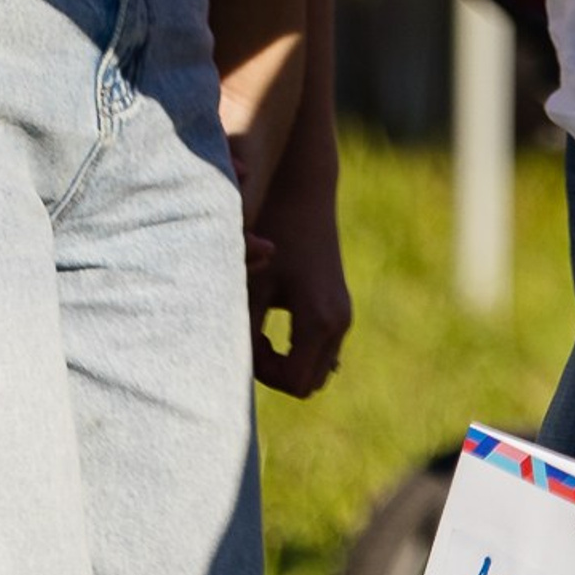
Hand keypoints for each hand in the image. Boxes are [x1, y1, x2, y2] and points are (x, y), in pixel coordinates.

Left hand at [244, 176, 352, 396]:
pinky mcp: (339, 305)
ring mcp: (343, 314)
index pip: (291, 382)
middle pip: (307, 384)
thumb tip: (230, 372)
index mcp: (320, 321)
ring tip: (257, 328)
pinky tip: (270, 321)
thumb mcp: (253, 285)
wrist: (304, 189)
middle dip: (274, 372)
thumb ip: (244, 331)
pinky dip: (296, 349)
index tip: (243, 339)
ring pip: (315, 368)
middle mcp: (339, 323)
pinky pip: (321, 350)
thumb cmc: (272, 232)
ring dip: (285, 361)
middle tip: (249, 339)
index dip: (261, 373)